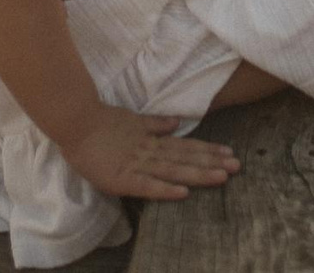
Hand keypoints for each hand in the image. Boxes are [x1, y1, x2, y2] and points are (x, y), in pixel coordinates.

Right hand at [59, 103, 240, 200]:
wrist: (75, 122)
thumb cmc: (101, 122)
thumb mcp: (133, 119)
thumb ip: (155, 123)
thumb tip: (178, 122)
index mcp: (152, 140)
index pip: (185, 146)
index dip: (208, 150)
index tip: (229, 153)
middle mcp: (150, 152)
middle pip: (186, 158)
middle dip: (212, 162)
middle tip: (238, 166)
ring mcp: (138, 164)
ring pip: (174, 170)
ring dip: (199, 173)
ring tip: (222, 176)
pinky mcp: (123, 178)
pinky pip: (147, 186)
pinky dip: (166, 189)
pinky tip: (184, 193)